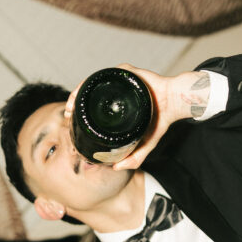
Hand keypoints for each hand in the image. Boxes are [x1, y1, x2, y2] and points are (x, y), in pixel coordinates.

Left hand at [64, 64, 204, 171]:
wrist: (174, 104)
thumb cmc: (161, 121)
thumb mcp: (145, 144)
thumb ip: (133, 158)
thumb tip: (115, 168)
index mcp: (117, 107)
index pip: (93, 107)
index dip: (79, 113)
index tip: (70, 120)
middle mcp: (116, 93)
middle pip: (89, 94)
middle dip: (74, 102)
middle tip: (67, 114)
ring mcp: (119, 81)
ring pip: (92, 83)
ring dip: (78, 92)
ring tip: (70, 105)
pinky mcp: (125, 72)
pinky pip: (103, 75)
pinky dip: (90, 82)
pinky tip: (81, 90)